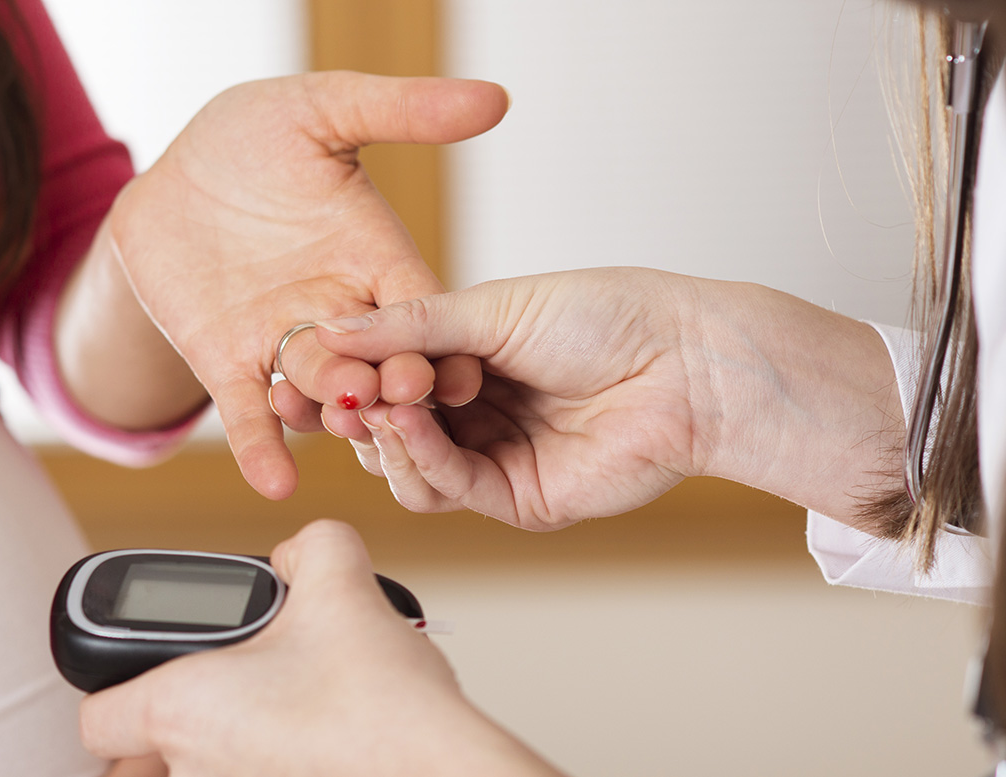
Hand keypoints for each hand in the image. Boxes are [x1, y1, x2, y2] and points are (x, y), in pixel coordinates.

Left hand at [79, 520, 558, 776]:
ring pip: (207, 769)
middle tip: (248, 684)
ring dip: (236, 741)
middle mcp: (192, 771)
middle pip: (154, 751)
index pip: (95, 720)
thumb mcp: (341, 583)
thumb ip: (307, 545)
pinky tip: (320, 744)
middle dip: (194, 711)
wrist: (440, 770)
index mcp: (179, 709)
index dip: (114, 689)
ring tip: (295, 713)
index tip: (155, 670)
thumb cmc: (381, 702)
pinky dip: (272, 761)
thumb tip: (297, 556)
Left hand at [109, 72, 503, 498]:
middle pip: (380, 361)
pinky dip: (263, 448)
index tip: (463, 369)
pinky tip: (273, 480)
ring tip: (341, 422)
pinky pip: (250, 414)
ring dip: (335, 412)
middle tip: (403, 396)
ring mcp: (286, 343)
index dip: (443, 341)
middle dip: (394, 382)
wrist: (168, 176)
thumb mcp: (323, 110)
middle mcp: (341, 311)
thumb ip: (403, 110)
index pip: (424, 308)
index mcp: (377, 257)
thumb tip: (492, 99)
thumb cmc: (249, 137)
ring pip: (322, 392)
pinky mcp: (229, 363)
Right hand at [317, 269, 903, 529]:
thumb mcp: (491, 308)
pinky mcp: (518, 499)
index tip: (320, 357)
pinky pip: (450, 489)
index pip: (387, 376)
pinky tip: (406, 423)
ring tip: (378, 405)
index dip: (352, 372)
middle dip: (360, 410)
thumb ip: (407, 327)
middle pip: (388, 429)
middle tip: (341, 390)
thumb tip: (328, 329)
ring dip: (385, 438)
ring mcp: (496, 458)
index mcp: (469, 359)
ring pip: (409, 470)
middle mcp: (477, 412)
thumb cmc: (609, 318)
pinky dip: (420, 457)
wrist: (685, 364)